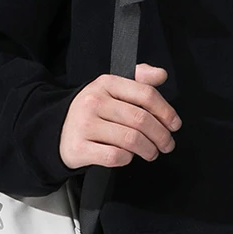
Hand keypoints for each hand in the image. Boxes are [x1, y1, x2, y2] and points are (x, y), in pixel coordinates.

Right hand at [59, 63, 180, 169]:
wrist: (57, 130)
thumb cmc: (93, 111)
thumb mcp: (113, 89)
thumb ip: (139, 80)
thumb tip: (161, 75)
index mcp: (106, 83)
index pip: (145, 94)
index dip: (166, 111)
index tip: (174, 124)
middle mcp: (94, 101)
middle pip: (141, 119)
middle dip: (161, 135)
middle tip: (167, 144)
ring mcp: (84, 124)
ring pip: (131, 139)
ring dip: (148, 149)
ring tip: (152, 152)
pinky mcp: (79, 148)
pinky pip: (114, 156)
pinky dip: (127, 159)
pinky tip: (128, 156)